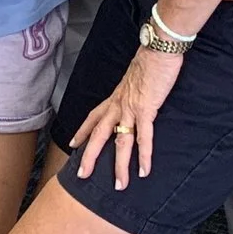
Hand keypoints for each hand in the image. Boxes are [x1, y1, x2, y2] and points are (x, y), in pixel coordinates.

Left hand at [71, 47, 184, 190]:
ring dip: (119, 166)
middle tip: (83, 175)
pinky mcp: (146, 109)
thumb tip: (136, 94)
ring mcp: (130, 108)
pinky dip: (144, 156)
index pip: (93, 117)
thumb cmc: (150, 60)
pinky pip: (144, 138)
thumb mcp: (135, 78)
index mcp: (115, 97)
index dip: (82, 131)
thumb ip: (132, 89)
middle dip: (90, 156)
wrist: (158, 48)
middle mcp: (118, 104)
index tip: (73, 144)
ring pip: (120, 142)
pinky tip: (144, 171)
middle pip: (98, 134)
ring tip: (119, 185)